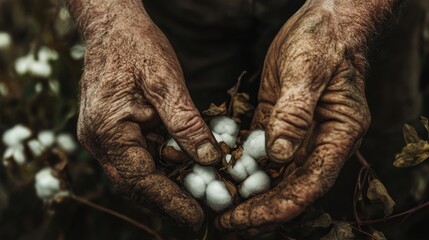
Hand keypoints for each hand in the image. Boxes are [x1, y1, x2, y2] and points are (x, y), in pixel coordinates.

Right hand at [75, 2, 220, 229]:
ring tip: (198, 194)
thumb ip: (186, 123)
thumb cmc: (135, 46)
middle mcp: (100, 140)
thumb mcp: (166, 82)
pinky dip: (162, 165)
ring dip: (167, 184)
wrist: (112, 25)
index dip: (169, 201)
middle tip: (200, 212)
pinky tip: (185, 167)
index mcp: (107, 130)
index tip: (196, 217)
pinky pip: (139, 155)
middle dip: (168, 200)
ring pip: (138, 172)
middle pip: (135, 184)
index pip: (139, 179)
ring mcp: (105, 136)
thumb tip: (209, 158)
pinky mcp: (115, 130)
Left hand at [218, 1, 371, 230]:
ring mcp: (299, 134)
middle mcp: (320, 141)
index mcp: (338, 135)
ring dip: (249, 193)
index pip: (310, 183)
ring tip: (221, 208)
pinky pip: (260, 152)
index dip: (278, 206)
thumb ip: (295, 113)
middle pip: (291, 187)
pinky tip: (221, 175)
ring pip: (274, 174)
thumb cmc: (323, 41)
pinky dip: (242, 166)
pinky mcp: (278, 122)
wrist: (323, 22)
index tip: (246, 219)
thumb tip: (278, 155)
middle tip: (227, 225)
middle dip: (259, 210)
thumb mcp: (307, 71)